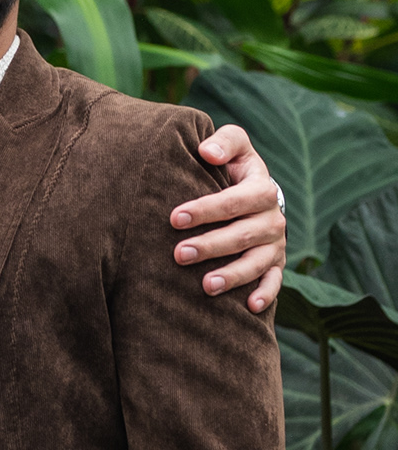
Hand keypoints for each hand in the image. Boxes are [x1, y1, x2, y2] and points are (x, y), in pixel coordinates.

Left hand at [172, 123, 284, 313]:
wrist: (257, 191)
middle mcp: (272, 219)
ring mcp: (275, 244)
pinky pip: (274, 282)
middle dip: (210, 245)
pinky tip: (249, 307)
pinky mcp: (275, 264)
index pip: (235, 200)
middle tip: (178, 254)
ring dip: (233, 275)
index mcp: (262, 188)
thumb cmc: (235, 167)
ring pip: (257, 263)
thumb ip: (224, 142)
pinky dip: (265, 294)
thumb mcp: (235, 146)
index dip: (206, 209)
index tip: (175, 218)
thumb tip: (206, 151)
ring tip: (206, 286)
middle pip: (242, 235)